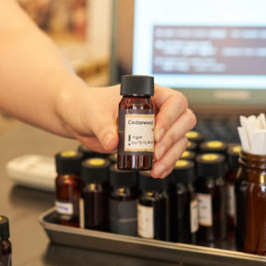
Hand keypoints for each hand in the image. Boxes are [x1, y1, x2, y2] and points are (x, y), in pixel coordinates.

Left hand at [63, 84, 195, 178]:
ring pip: (180, 139)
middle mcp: (158, 109)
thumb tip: (113, 142)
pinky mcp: (152, 143)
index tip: (155, 134)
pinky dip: (167, 164)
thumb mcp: (94, 115)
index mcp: (149, 94)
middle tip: (155, 153)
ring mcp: (157, 126)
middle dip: (172, 139)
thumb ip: (103, 127)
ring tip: (155, 168)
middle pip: (184, 120)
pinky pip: (170, 153)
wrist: (81, 119)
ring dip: (172, 156)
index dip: (170, 118)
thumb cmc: (89, 107)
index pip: (175, 101)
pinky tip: (157, 172)